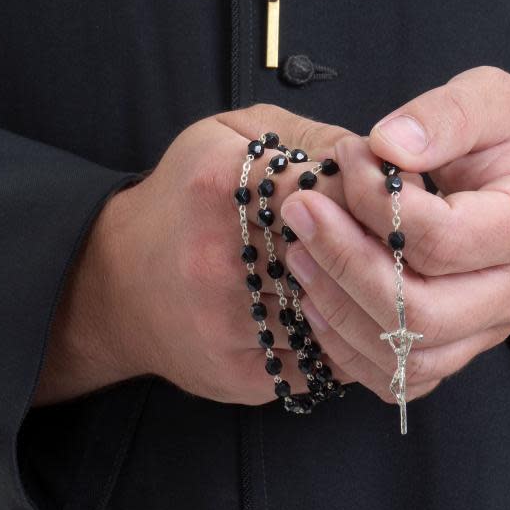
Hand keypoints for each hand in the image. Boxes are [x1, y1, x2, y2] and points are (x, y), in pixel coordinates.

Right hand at [35, 105, 355, 405]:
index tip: (384, 201)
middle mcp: (220, 257)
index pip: (334, 191)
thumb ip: (304, 135)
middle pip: (341, 256)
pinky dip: (347, 341)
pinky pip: (325, 362)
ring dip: (368, 302)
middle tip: (396, 246)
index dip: (372, 198)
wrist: (113, 284)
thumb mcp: (228, 136)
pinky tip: (348, 320)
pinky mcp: (241, 373)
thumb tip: (377, 160)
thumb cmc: (184, 198)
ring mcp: (228, 323)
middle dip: (378, 251)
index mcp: (220, 185)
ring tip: (377, 282)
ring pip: (340, 316)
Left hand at [279, 66, 509, 405]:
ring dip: (338, 309)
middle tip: (300, 211)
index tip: (346, 154)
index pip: (442, 238)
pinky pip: (399, 377)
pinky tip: (318, 297)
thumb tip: (388, 144)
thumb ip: (445, 116)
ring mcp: (487, 330)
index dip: (377, 202)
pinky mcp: (458, 348)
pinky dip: (348, 348)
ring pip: (406, 355)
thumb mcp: (492, 102)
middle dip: (344, 263)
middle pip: (422, 312)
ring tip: (298, 253)